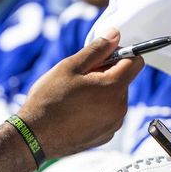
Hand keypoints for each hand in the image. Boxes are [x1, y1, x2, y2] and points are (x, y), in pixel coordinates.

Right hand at [17, 29, 142, 158]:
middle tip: (81, 77)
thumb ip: (97, 49)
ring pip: (116, 97)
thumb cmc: (49, 100)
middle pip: (124, 79)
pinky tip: (77, 111)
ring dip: (103, 91)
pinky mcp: (106, 135)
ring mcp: (114, 124)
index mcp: (113, 88)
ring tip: (76, 96)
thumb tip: (114, 35)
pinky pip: (109, 114)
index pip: (135, 61)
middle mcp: (119, 108)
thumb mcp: (70, 67)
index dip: (120, 53)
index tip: (102, 56)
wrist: (34, 136)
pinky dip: (99, 109)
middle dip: (108, 73)